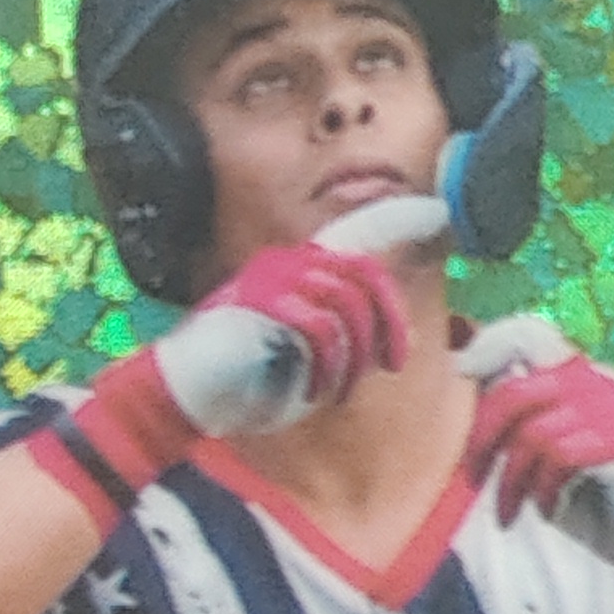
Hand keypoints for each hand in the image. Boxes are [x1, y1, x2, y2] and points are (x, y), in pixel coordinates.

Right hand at [30, 221, 432, 525]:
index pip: (357, 237)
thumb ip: (339, 340)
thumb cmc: (242, 387)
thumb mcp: (302, 360)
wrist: (181, 399)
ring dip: (352, 358)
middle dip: (390, 322)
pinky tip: (315, 390)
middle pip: (365, 274)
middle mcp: (286, 263)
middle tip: (394, 361)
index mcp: (297, 269)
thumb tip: (387, 342)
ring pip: (347, 306)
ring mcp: (271, 279)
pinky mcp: (259, 305)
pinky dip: (327, 367)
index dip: (398, 220)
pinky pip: (320, 330)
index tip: (433, 214)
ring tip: (335, 389)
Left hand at [465, 330, 613, 613]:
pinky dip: (543, 490)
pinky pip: (562, 457)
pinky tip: (547, 511)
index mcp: (578, 379)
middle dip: (481, 438)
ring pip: (532, 434)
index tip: (459, 370)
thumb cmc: (605, 502)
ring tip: (510, 514)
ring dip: (511, 483)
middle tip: (473, 478)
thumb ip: (524, 431)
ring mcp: (613, 411)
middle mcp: (595, 384)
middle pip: (515, 391)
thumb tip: (476, 419)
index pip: (529, 336)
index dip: (488, 345)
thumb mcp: (556, 460)